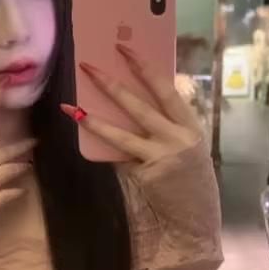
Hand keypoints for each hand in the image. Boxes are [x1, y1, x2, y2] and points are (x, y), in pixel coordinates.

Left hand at [62, 42, 204, 167]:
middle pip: (138, 106)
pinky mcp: (145, 176)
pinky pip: (119, 158)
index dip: (144, 67)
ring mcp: (160, 158)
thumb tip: (129, 103)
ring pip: (120, 135)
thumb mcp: (188, 145)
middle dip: (110, 85)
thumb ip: (167, 125)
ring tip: (72, 106)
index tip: (125, 49)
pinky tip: (89, 139)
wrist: (196, 219)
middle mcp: (177, 139)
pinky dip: (105, 150)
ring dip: (94, 119)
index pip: (165, 89)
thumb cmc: (191, 179)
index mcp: (190, 125)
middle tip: (89, 67)